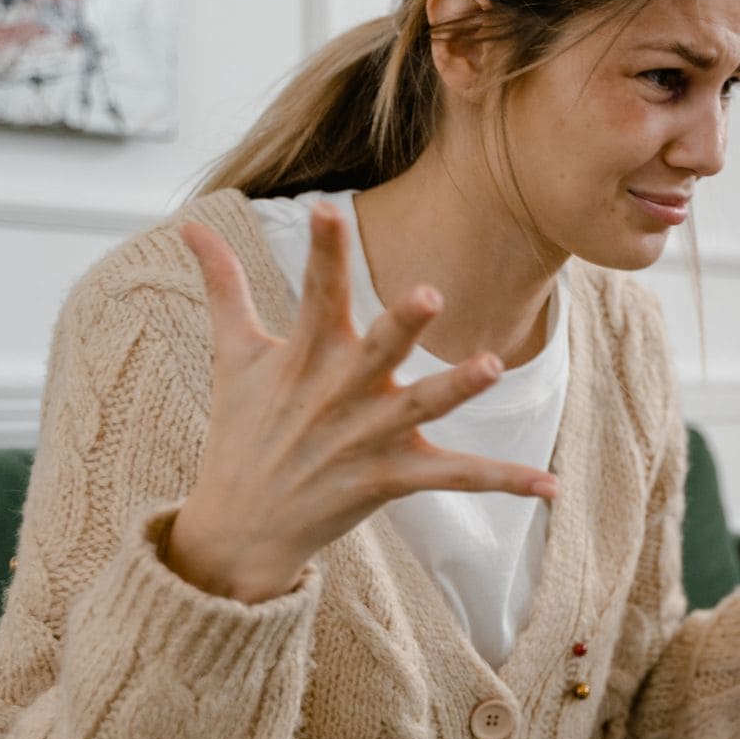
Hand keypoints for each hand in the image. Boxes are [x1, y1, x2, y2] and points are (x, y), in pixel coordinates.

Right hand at [164, 203, 559, 602]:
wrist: (241, 527)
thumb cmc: (243, 431)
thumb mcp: (232, 356)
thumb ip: (222, 287)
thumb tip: (188, 226)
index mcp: (307, 357)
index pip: (315, 296)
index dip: (323, 254)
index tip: (329, 211)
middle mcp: (340, 394)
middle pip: (376, 351)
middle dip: (400, 325)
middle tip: (427, 294)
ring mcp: (367, 438)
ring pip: (420, 409)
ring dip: (456, 389)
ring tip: (494, 366)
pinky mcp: (390, 479)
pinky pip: (456, 478)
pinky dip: (503, 481)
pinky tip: (550, 486)